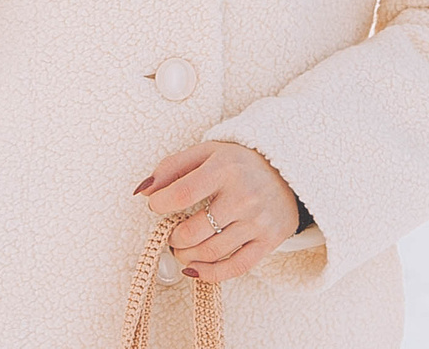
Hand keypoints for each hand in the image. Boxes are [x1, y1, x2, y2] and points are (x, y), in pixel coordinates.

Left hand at [136, 140, 300, 281]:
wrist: (285, 171)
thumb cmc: (238, 163)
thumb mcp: (205, 153)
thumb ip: (172, 167)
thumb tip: (143, 191)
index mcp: (224, 169)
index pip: (182, 193)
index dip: (160, 204)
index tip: (156, 206)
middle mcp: (243, 196)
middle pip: (195, 231)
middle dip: (174, 238)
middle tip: (171, 234)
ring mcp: (257, 221)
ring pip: (211, 252)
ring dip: (187, 256)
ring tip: (181, 249)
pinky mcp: (268, 241)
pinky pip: (236, 267)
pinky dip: (210, 274)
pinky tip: (195, 269)